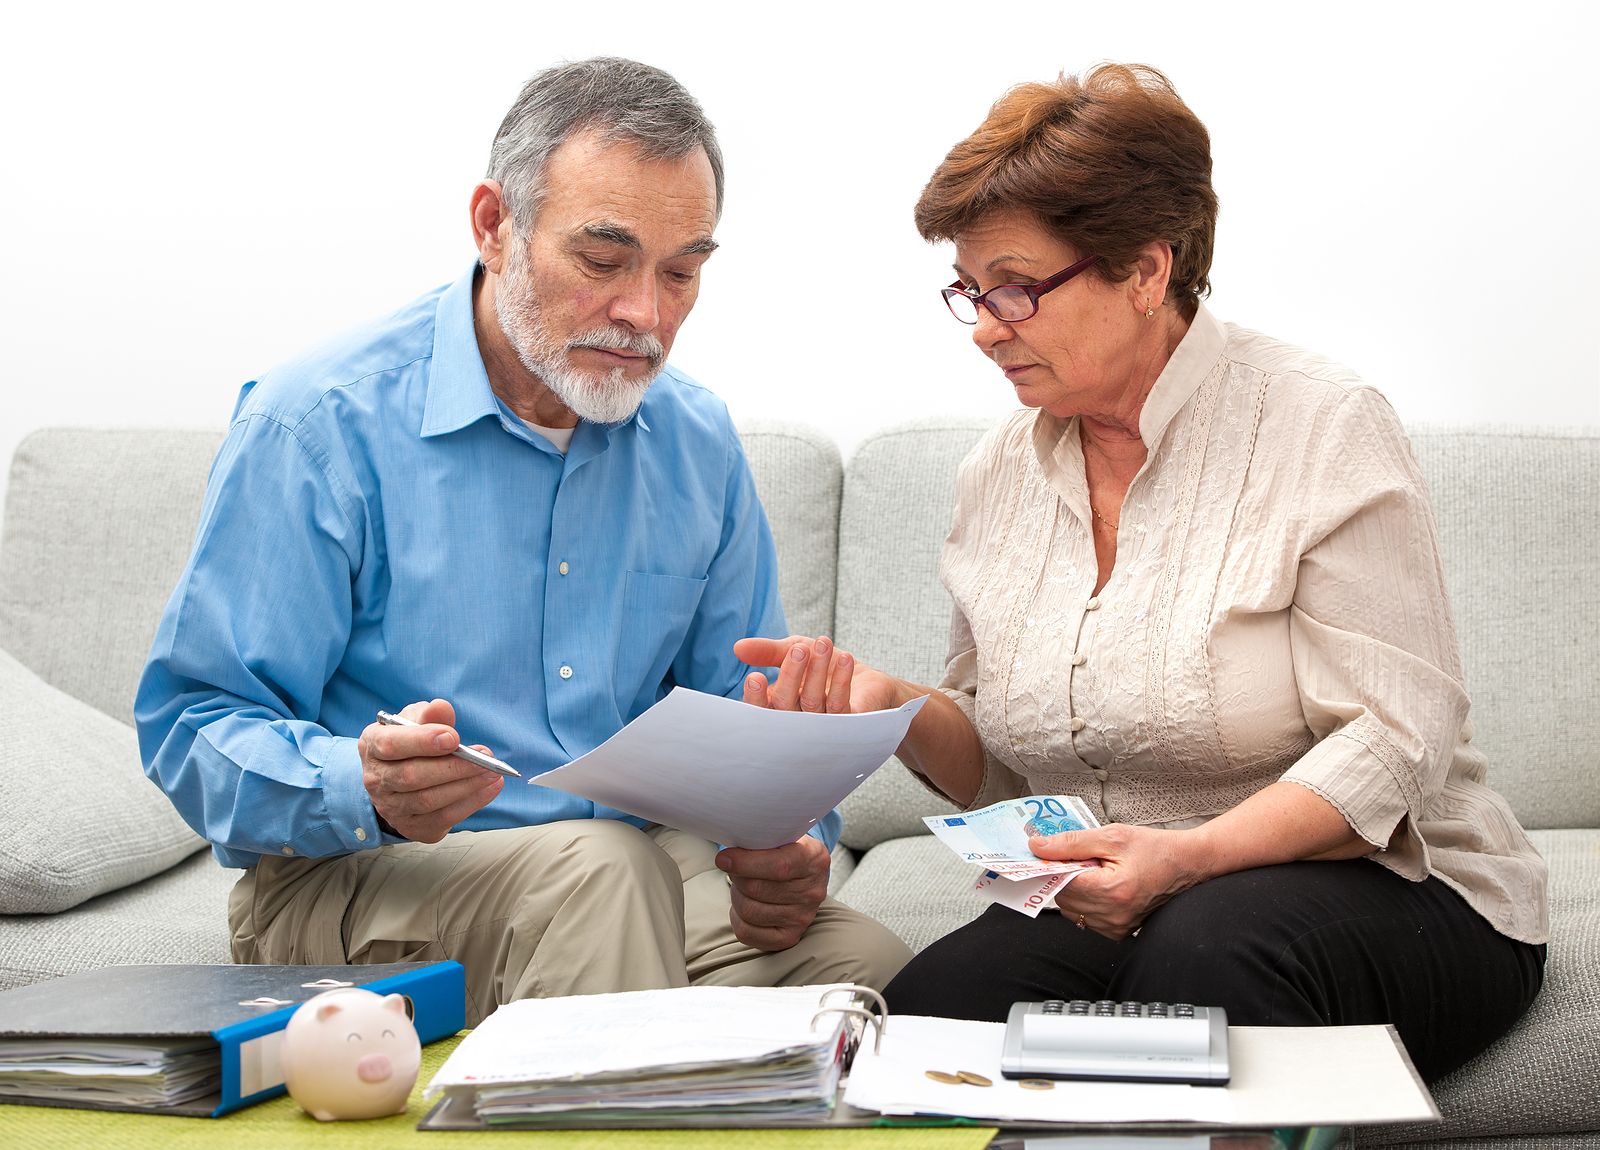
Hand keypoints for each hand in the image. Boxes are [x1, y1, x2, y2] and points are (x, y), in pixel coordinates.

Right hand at [357, 698, 503, 842]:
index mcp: (371, 746)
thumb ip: (428, 715)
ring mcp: (391, 807)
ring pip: (429, 800)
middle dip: (452, 767)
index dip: (422, 741)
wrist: (400, 778)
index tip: (454, 737)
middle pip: (411, 776)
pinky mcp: (412, 826)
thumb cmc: (410, 743)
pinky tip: (491, 787)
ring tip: (492, 772)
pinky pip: (444, 818)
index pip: (390, 745)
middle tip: (484, 756)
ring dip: (466, 785)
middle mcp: (375, 780)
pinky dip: (472, 802)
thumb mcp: (415, 721)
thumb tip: (440, 707)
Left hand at [715, 835, 830, 950]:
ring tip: (743, 885)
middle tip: (735, 868)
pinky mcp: (789, 937)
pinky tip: (745, 903)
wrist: (805, 875)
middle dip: (737, 877)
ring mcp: (802, 918)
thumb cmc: (786, 852)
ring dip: (737, 896)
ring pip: (749, 911)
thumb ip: (761, 838)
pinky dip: (737, 917)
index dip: (746, 863)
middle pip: (757, 889)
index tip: (723, 858)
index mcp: (814, 859)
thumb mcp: (782, 835)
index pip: (779, 866)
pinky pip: (747, 932)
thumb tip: (727, 854)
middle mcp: (813, 891)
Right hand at [733, 634, 898, 713]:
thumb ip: (767, 651)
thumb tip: (737, 648)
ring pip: (813, 702)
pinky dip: (842, 680)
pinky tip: (844, 659)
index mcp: (778, 708)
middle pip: (785, 706)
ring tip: (823, 643)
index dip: (756, 698)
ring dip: (817, 671)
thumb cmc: (823, 667)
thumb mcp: (792, 650)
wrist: (867, 680)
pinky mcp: (849, 724)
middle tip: (798, 650)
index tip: (755, 677)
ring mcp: (822, 726)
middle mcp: (797, 722)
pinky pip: (841, 705)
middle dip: (790, 676)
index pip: (760, 710)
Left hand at [1030, 823, 1199, 939]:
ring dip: (1074, 890)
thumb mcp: (1112, 836)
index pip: (1061, 883)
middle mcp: (1113, 915)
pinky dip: (1085, 902)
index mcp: (1112, 891)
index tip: (1048, 851)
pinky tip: (1101, 885)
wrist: (1186, 865)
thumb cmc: (1154, 848)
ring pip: (1070, 910)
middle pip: (1063, 898)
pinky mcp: (1119, 932)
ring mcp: (1116, 928)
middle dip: (1064, 876)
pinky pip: (1085, 918)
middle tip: (1080, 858)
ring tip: (1095, 871)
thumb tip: (1038, 847)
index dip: (1052, 865)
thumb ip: (1072, 842)